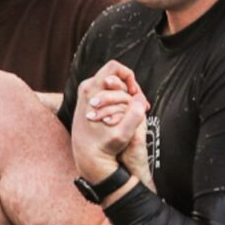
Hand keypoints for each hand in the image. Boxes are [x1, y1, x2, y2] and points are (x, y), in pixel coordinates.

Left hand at [70, 61, 148, 183]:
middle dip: (129, 85)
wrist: (87, 156)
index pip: (115, 68)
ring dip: (125, 93)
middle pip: (113, 74)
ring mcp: (85, 94)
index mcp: (92, 90)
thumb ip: (133, 116)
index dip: (129, 76)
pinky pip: (106, 91)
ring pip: (111, 83)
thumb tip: (139, 100)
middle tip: (139, 101)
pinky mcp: (87, 101)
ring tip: (136, 107)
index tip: (135, 93)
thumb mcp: (122, 134)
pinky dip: (118, 98)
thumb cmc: (104, 146)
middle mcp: (86, 88)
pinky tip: (126, 111)